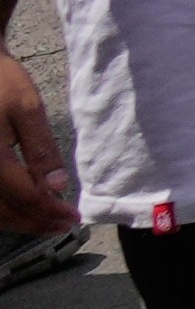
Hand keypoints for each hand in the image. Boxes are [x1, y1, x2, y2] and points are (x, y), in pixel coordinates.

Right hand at [0, 48, 65, 235]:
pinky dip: (3, 210)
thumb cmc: (0, 83)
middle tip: (64, 225)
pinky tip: (22, 208)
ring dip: (19, 221)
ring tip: (48, 222)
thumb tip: (57, 186)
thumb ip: (41, 149)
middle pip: (5, 211)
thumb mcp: (27, 108)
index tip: (73, 216)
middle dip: (36, 222)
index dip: (50, 212)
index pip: (25, 197)